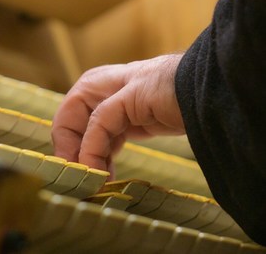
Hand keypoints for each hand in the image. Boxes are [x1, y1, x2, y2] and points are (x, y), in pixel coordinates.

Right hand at [52, 54, 184, 177]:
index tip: (79, 171)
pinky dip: (104, 158)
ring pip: (89, 139)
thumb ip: (102, 121)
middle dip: (77, 154)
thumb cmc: (165, 84)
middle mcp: (97, 97)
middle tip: (85, 180)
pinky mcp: (127, 124)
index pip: (67, 120)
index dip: (67, 145)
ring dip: (91, 159)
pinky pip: (106, 143)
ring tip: (98, 181)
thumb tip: (86, 158)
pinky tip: (108, 173)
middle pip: (74, 130)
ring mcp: (112, 112)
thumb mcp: (130, 98)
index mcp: (92, 85)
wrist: (199, 90)